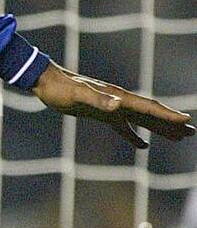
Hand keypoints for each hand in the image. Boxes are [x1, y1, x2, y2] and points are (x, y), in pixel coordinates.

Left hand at [32, 61, 194, 147]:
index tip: (187, 120)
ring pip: (142, 121)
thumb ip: (96, 98)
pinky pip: (123, 128)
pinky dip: (134, 137)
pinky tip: (144, 145)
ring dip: (160, 129)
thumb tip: (116, 104)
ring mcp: (111, 108)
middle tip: (192, 132)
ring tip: (180, 138)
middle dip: (172, 124)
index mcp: (118, 97)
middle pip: (151, 115)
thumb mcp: (77, 94)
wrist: (44, 82)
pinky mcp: (101, 115)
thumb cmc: (59, 88)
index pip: (148, 107)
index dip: (167, 115)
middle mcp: (119, 101)